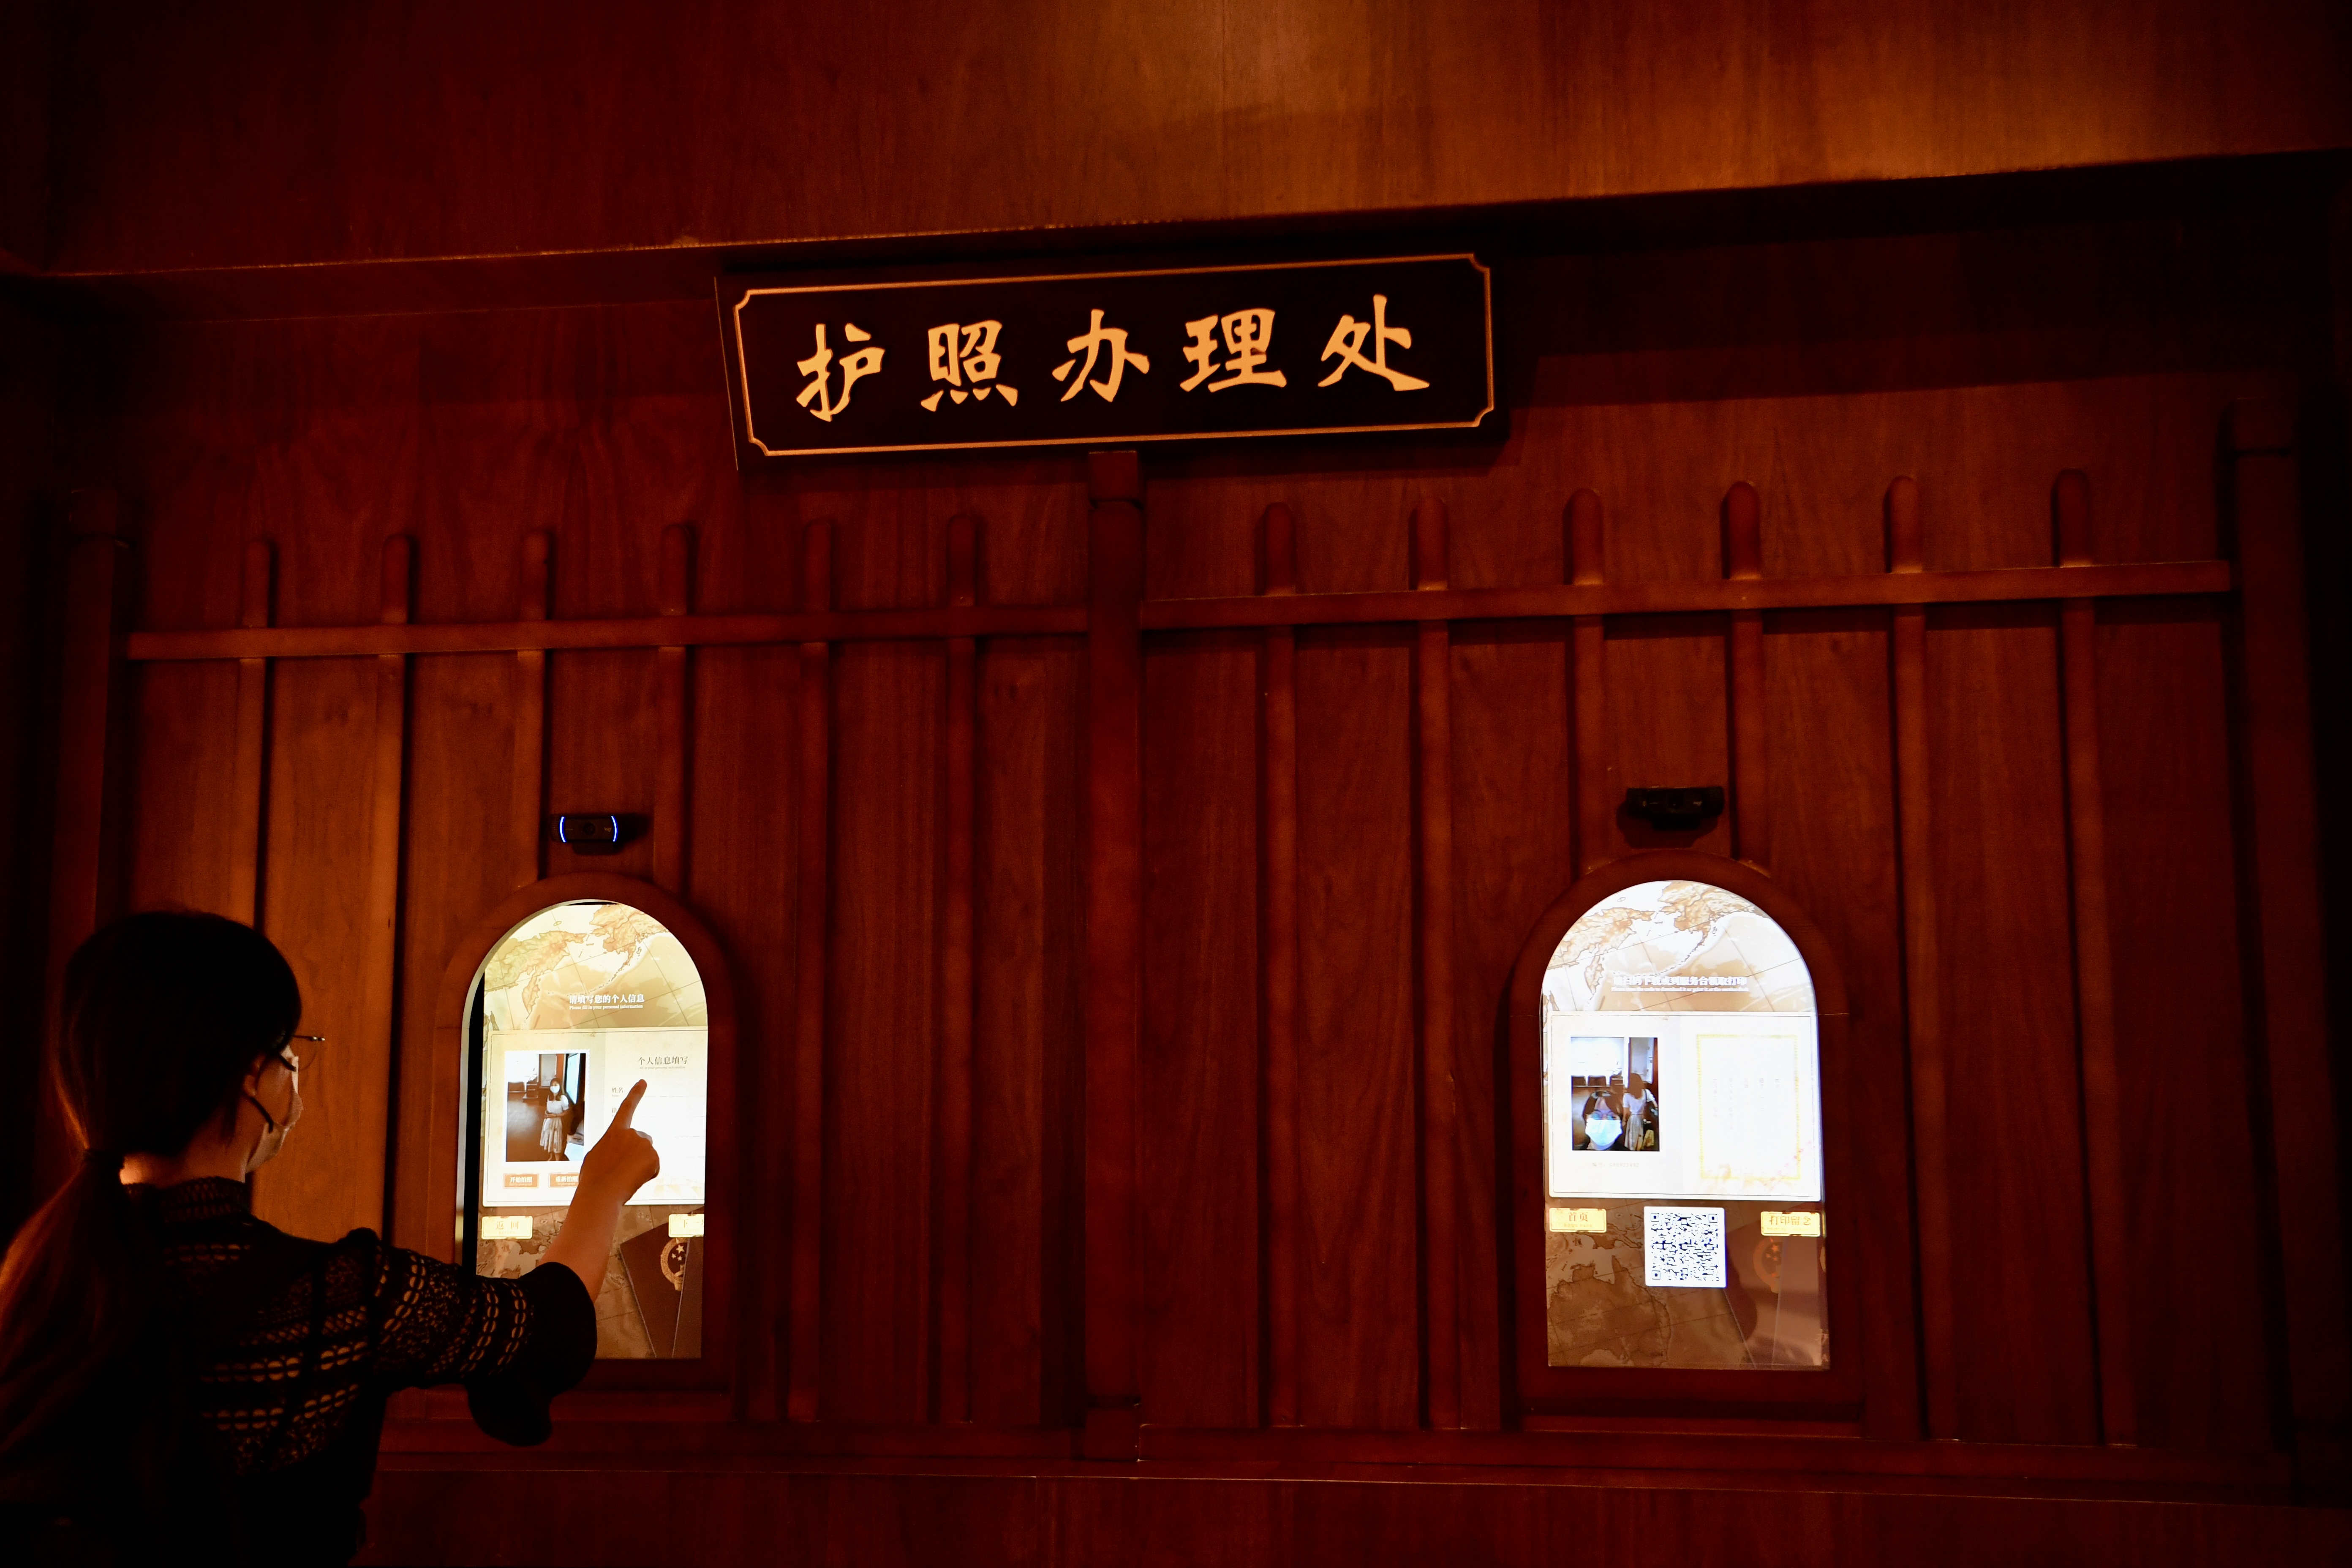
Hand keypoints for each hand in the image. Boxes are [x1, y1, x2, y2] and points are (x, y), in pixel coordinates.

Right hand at [577, 1079, 660, 1199]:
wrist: (600, 1193)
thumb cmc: (594, 1178)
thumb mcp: (597, 1156)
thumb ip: (611, 1147)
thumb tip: (618, 1153)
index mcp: (614, 1132)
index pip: (626, 1108)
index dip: (635, 1094)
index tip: (643, 1082)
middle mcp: (631, 1134)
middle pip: (641, 1141)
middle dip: (635, 1154)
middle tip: (620, 1169)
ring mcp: (644, 1144)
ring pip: (647, 1155)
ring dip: (639, 1165)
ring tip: (624, 1176)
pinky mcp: (654, 1157)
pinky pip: (653, 1167)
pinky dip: (646, 1174)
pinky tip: (633, 1180)